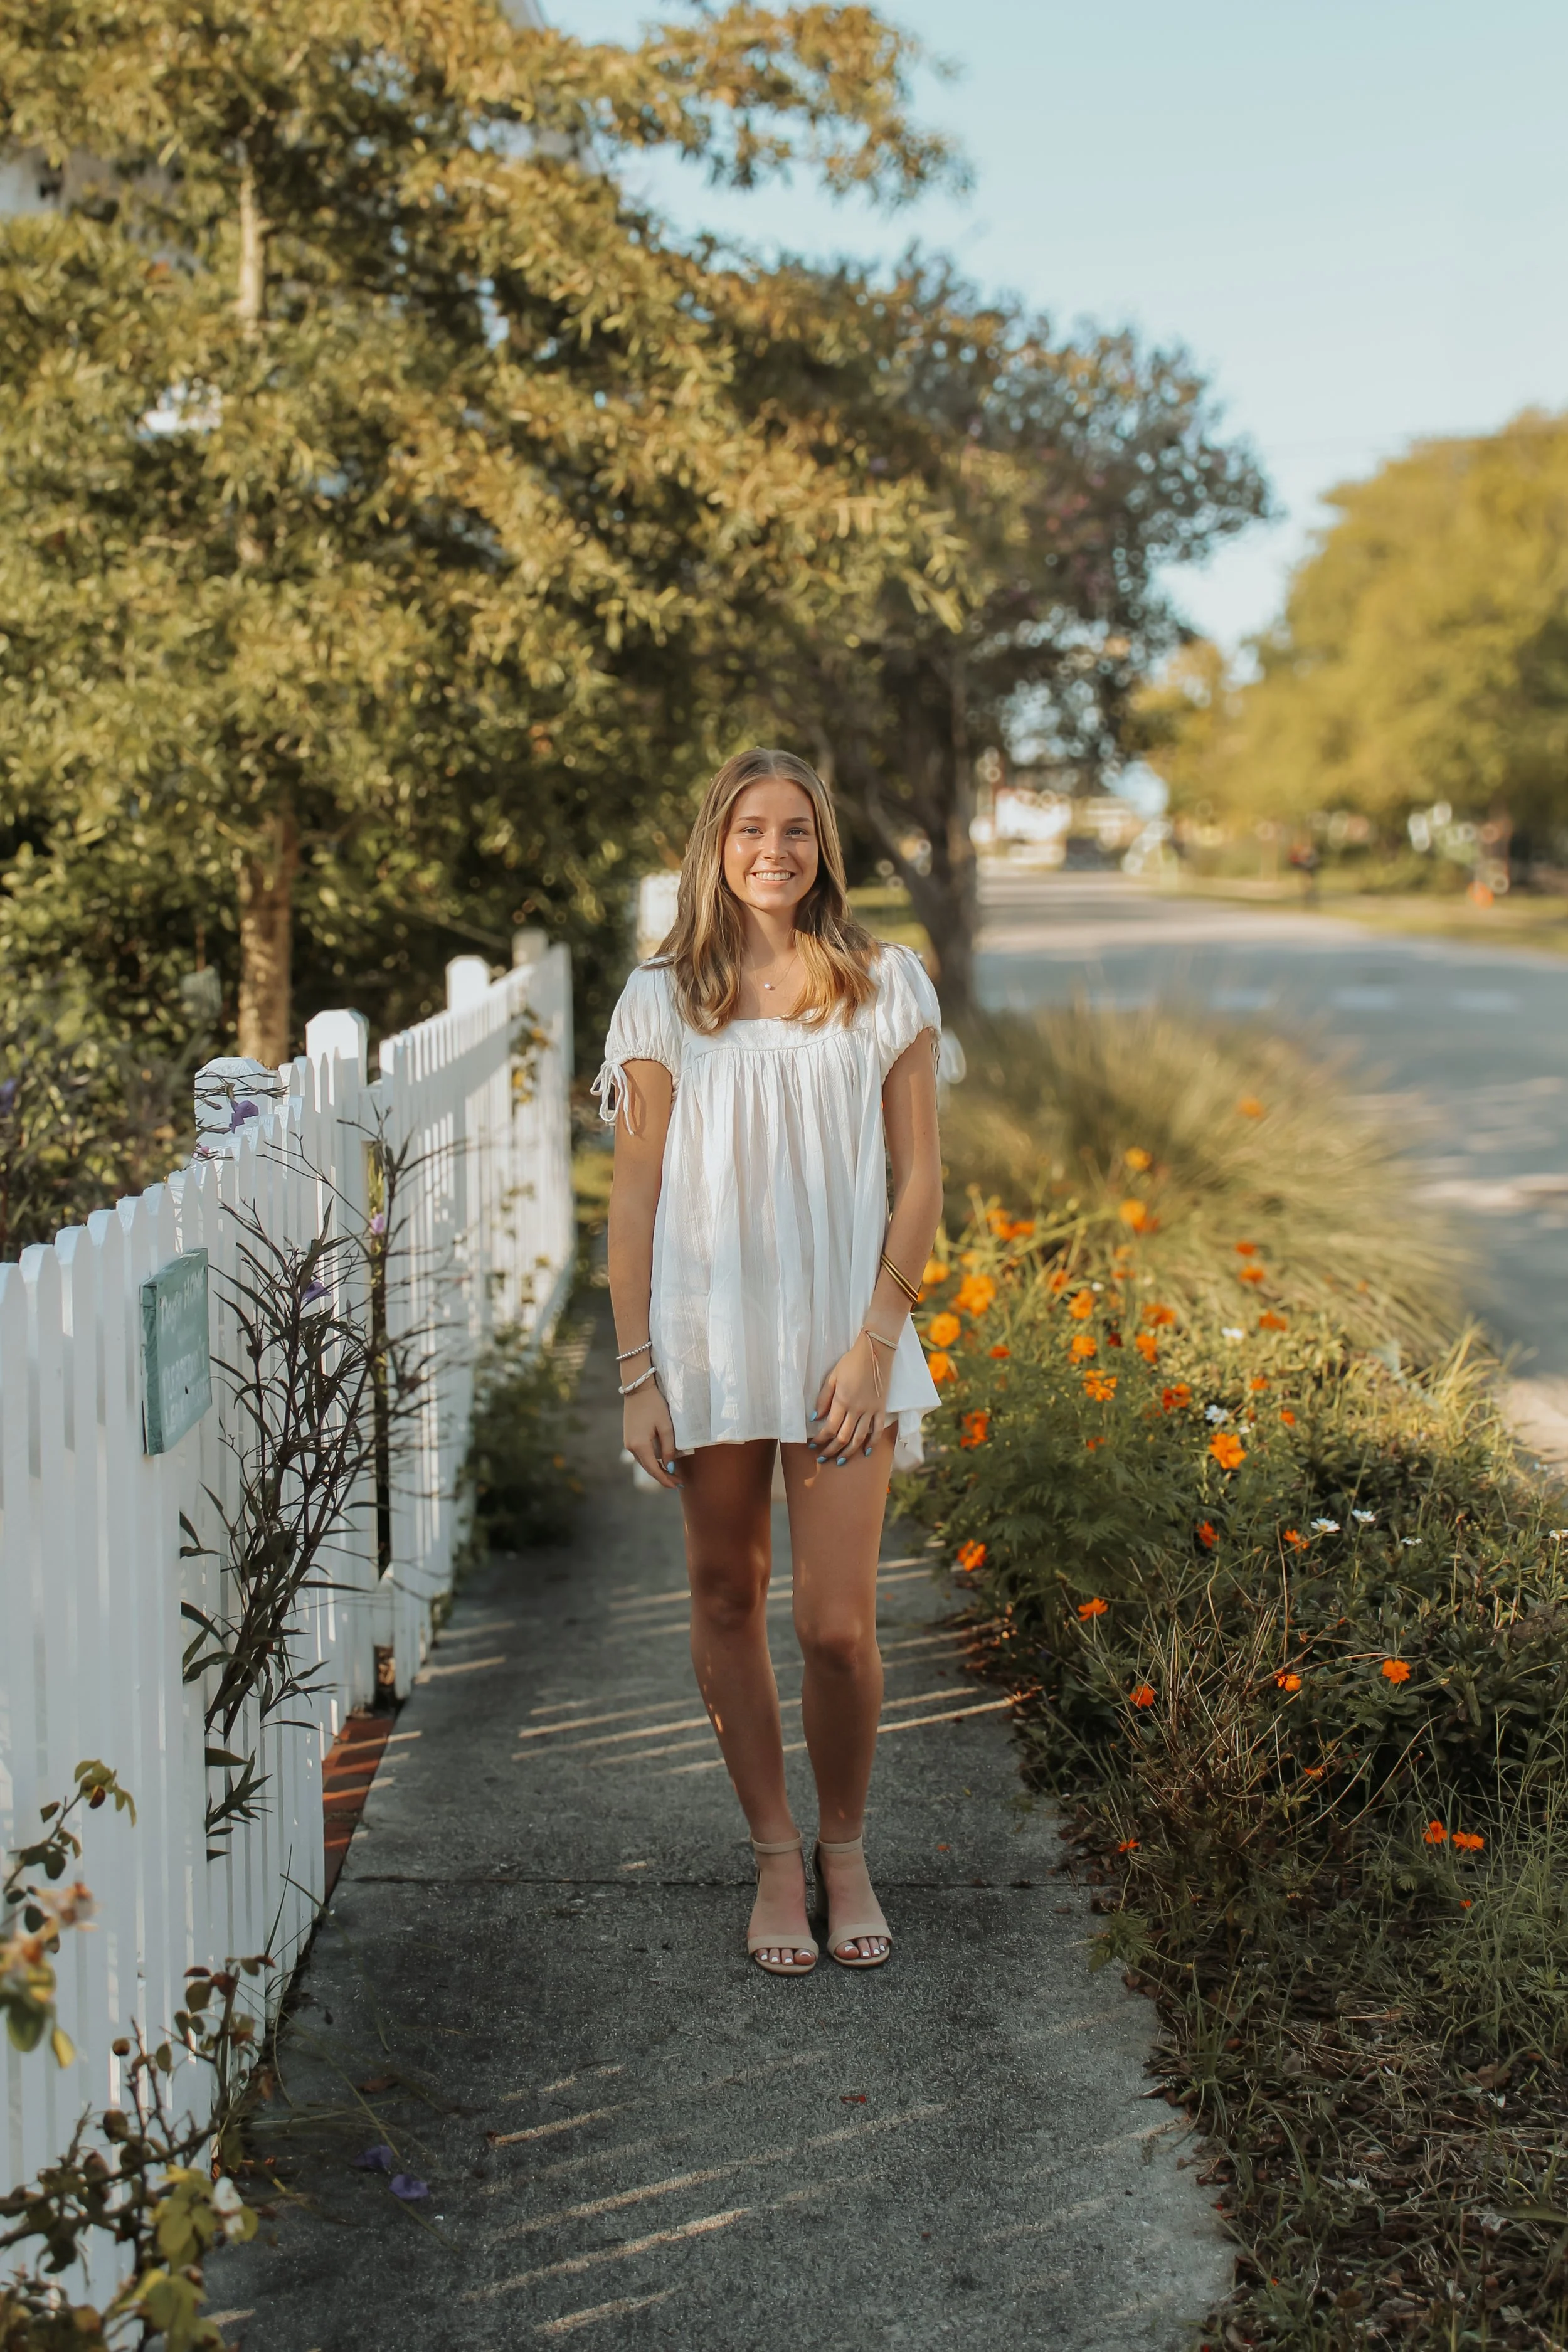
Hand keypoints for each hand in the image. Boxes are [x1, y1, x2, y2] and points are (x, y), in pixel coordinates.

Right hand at [624, 1379, 680, 1487]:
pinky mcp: (629, 1438)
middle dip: (663, 1476)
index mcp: (639, 1445)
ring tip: (672, 1474)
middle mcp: (631, 1447)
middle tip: (678, 1482)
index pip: (654, 1469)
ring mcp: (628, 1443)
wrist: (638, 1389)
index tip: (676, 1486)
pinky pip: (642, 1454)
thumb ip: (668, 1448)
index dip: (665, 1480)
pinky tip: (661, 1461)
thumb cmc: (655, 1405)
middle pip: (648, 1468)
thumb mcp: (666, 1427)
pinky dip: (652, 1460)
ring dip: (657, 1469)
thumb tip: (669, 1467)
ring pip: (645, 1462)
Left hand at [811, 1334, 888, 1465]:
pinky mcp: (882, 1408)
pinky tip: (866, 1452)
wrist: (875, 1352)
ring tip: (840, 1461)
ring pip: (859, 1438)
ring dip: (848, 1452)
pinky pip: (878, 1430)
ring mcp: (871, 1410)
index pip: (829, 1428)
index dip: (820, 1440)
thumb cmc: (850, 1362)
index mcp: (842, 1401)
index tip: (813, 1445)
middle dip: (831, 1451)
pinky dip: (872, 1443)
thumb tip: (815, 1418)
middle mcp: (857, 1409)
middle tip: (823, 1459)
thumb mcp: (832, 1377)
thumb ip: (823, 1399)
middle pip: (843, 1437)